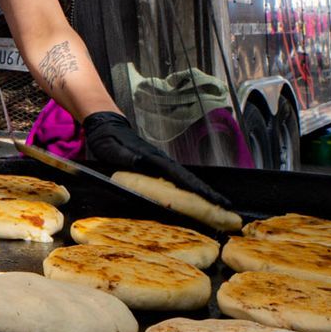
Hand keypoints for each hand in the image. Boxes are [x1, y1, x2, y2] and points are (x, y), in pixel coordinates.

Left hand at [82, 111, 231, 206]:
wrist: (106, 125)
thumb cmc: (107, 139)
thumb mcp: (112, 149)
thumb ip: (126, 156)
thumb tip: (143, 163)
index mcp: (151, 158)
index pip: (178, 175)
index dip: (196, 188)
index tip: (212, 198)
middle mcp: (159, 160)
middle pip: (188, 178)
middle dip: (207, 192)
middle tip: (224, 206)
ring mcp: (159, 162)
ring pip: (184, 178)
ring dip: (200, 191)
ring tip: (216, 205)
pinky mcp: (156, 165)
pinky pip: (175, 178)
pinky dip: (188, 188)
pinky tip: (194, 197)